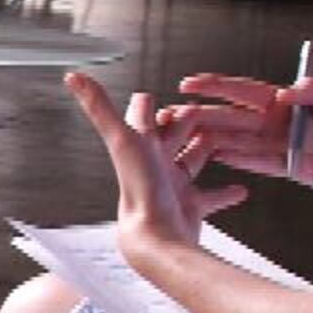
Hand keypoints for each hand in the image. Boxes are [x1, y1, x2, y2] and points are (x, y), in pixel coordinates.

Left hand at [68, 70, 242, 259]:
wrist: (156, 236)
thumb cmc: (139, 188)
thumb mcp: (121, 138)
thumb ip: (99, 107)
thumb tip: (73, 77)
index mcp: (138, 147)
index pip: (142, 120)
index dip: (149, 107)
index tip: (153, 96)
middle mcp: (154, 165)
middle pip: (170, 138)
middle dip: (183, 124)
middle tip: (196, 109)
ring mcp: (172, 186)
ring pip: (190, 163)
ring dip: (203, 151)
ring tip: (216, 139)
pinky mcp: (189, 206)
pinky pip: (210, 198)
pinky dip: (225, 193)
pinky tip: (239, 190)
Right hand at [153, 72, 312, 220]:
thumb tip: (289, 91)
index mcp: (288, 102)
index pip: (244, 91)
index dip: (217, 86)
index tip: (190, 83)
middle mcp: (278, 123)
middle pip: (231, 116)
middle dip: (201, 114)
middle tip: (172, 113)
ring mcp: (280, 146)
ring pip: (237, 140)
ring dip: (210, 137)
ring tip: (183, 136)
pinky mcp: (290, 168)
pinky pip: (257, 163)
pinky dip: (237, 159)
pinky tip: (214, 156)